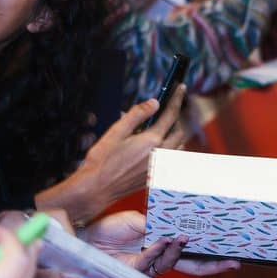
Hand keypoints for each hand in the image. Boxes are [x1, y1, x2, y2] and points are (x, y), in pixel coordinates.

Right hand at [36, 85, 189, 223]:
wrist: (96, 189)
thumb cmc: (101, 161)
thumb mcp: (116, 132)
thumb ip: (137, 115)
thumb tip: (154, 102)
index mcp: (151, 141)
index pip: (170, 115)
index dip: (176, 99)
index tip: (180, 87)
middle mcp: (160, 155)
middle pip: (179, 131)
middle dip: (175, 118)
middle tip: (167, 110)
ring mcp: (159, 167)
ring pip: (178, 147)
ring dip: (174, 136)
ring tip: (160, 129)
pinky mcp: (156, 176)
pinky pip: (171, 160)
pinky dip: (169, 150)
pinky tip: (155, 148)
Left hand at [81, 211, 238, 276]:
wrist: (87, 238)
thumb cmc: (110, 228)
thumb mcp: (139, 220)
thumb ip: (158, 226)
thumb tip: (177, 230)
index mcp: (165, 243)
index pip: (192, 251)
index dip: (210, 253)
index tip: (230, 252)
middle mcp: (161, 256)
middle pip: (192, 264)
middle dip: (213, 265)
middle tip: (232, 262)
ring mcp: (150, 265)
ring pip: (174, 262)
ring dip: (179, 249)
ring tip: (183, 237)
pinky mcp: (136, 269)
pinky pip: (152, 261)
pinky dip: (157, 249)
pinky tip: (160, 240)